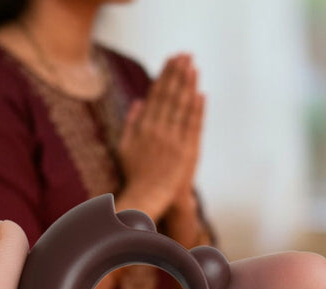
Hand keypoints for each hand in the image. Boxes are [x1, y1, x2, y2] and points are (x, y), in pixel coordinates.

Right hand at [117, 54, 203, 222]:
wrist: (149, 196)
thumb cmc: (135, 174)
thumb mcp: (125, 147)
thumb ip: (130, 123)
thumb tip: (138, 102)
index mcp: (144, 127)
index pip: (156, 94)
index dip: (165, 75)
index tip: (171, 60)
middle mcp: (159, 130)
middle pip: (170, 95)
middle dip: (178, 73)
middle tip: (185, 55)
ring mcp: (174, 140)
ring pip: (183, 107)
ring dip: (189, 85)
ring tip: (193, 66)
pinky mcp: (187, 150)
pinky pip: (193, 125)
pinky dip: (197, 109)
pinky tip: (200, 93)